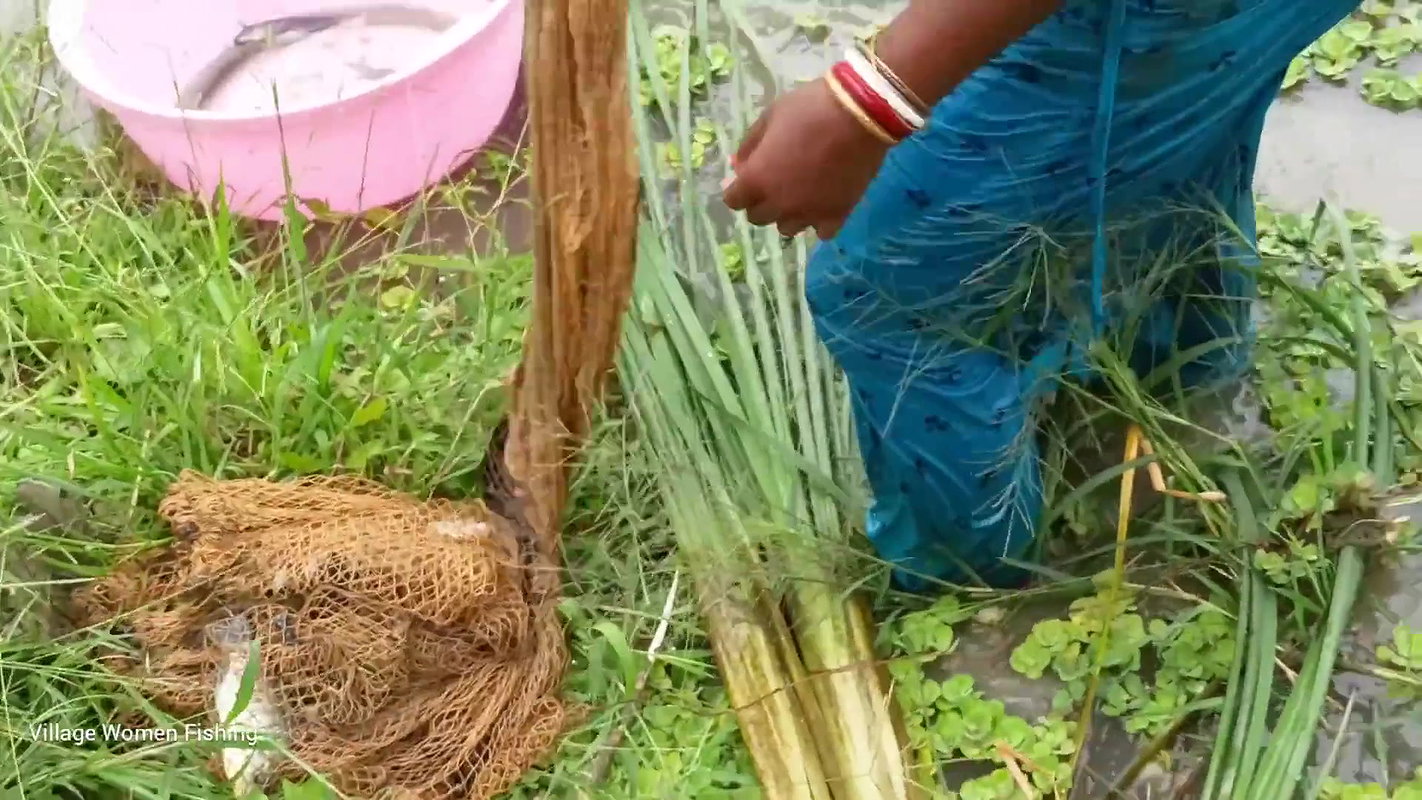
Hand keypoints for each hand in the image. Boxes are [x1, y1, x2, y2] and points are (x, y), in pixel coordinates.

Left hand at [721, 78, 891, 239]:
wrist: (860, 113)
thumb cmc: (809, 109)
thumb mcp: (769, 116)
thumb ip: (750, 145)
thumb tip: (740, 165)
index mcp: (757, 179)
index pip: (733, 201)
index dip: (738, 189)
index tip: (749, 176)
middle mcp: (779, 204)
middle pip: (758, 218)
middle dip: (760, 201)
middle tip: (774, 181)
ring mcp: (809, 213)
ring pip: (787, 228)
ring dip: (788, 213)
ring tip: (800, 193)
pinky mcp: (837, 215)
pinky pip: (822, 232)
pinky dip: (819, 221)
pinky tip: (823, 203)